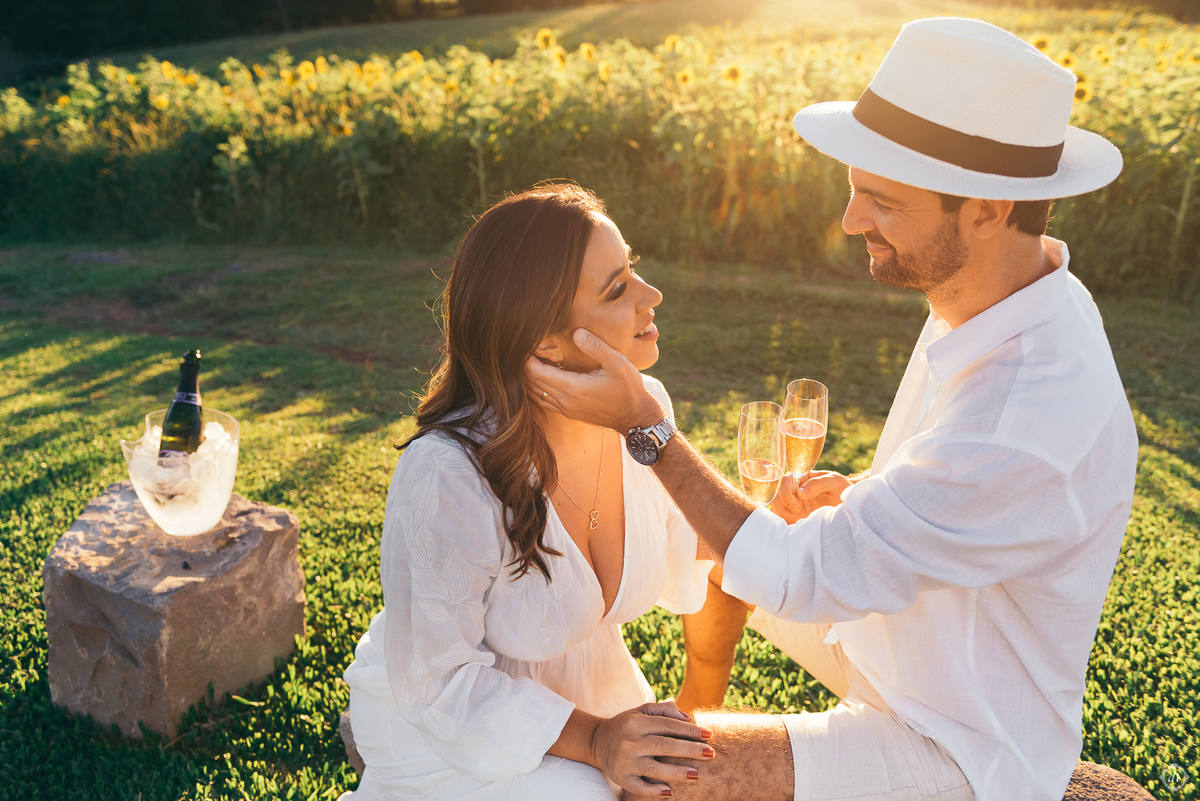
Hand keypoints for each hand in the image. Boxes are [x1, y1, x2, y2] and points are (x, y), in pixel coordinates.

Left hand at [525, 329, 662, 430]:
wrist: (635, 417)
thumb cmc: (628, 389)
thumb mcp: (617, 363)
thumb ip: (596, 347)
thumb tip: (577, 333)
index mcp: (572, 388)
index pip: (537, 372)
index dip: (527, 358)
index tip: (527, 343)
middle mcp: (565, 401)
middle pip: (532, 382)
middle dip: (525, 366)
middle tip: (527, 348)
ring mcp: (566, 409)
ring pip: (535, 394)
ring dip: (530, 378)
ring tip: (531, 360)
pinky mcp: (569, 413)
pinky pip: (544, 401)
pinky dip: (537, 389)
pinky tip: (541, 378)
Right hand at [592, 700, 713, 796]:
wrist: (596, 741)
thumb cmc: (627, 725)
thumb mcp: (642, 711)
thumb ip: (665, 710)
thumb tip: (689, 719)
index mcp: (637, 722)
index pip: (669, 726)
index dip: (691, 731)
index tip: (709, 735)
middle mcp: (631, 741)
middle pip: (666, 746)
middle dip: (690, 750)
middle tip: (710, 754)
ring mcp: (625, 761)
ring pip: (655, 768)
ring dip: (677, 772)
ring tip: (697, 775)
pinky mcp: (621, 778)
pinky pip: (639, 787)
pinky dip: (653, 791)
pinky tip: (670, 792)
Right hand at [768, 471, 850, 524]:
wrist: (848, 504)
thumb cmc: (842, 489)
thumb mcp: (835, 482)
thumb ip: (818, 484)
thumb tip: (800, 493)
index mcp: (800, 478)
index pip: (782, 482)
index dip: (785, 495)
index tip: (796, 507)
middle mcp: (793, 490)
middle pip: (774, 496)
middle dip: (781, 508)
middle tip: (796, 517)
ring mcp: (792, 504)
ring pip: (775, 509)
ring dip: (782, 517)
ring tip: (797, 523)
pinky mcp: (794, 516)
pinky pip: (782, 520)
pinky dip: (785, 524)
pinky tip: (795, 527)